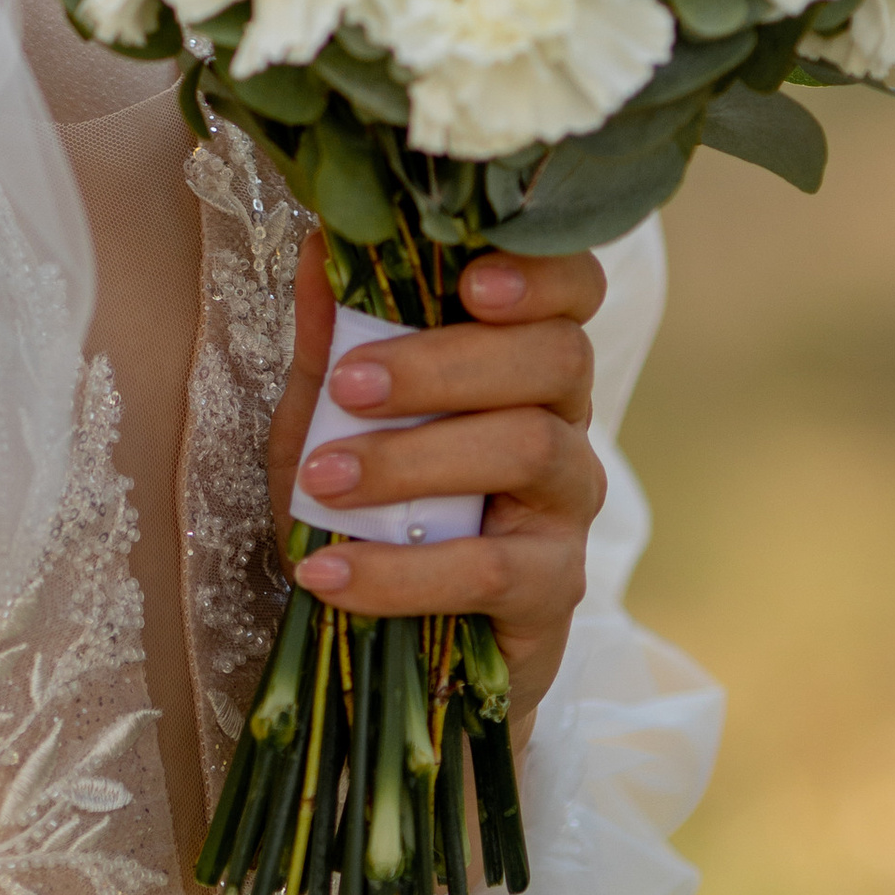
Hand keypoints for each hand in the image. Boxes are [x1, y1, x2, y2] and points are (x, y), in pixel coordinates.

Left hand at [265, 232, 606, 742]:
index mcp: (522, 363)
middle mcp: (564, 425)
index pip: (573, 293)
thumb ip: (329, 340)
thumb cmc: (368, 511)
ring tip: (326, 481)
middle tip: (349, 387)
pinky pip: (493, 570)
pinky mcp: (552, 594)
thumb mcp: (326, 421)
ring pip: (532, 449)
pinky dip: (400, 571)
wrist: (387, 652)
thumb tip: (321, 242)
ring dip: (416, 460)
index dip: (540, 274)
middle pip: (554, 358)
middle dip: (446, 363)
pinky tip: (329, 573)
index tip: (469, 280)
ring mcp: (566, 510)